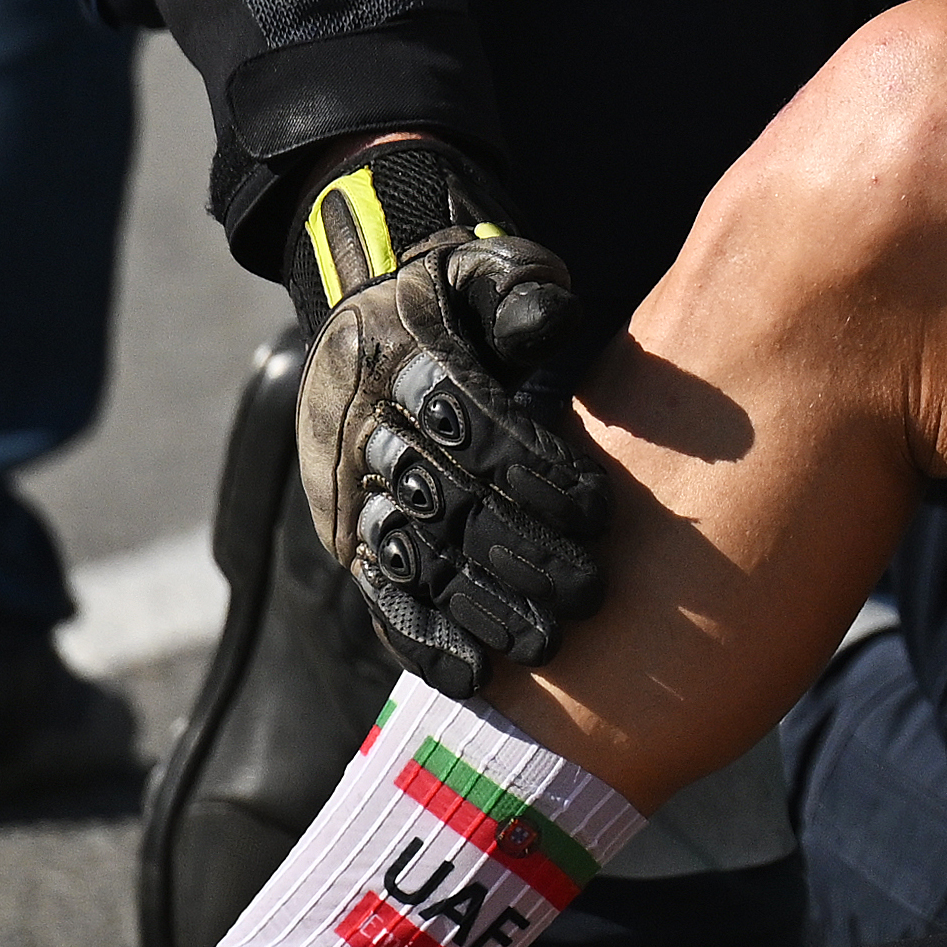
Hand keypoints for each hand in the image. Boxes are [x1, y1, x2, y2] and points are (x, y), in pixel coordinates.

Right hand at [287, 138, 611, 696]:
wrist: (363, 320)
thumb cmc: (451, 300)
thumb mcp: (478, 271)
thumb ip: (515, 286)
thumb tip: (550, 317)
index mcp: (398, 358)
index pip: (466, 421)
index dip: (532, 468)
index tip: (599, 508)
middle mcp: (362, 429)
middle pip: (442, 501)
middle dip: (518, 551)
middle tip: (590, 593)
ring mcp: (349, 490)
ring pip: (411, 558)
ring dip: (477, 607)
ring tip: (545, 646)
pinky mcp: (346, 537)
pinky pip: (377, 592)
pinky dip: (419, 638)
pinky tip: (469, 676)